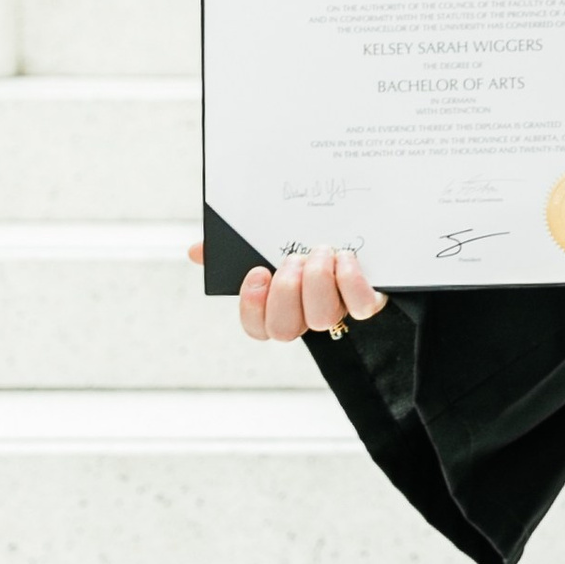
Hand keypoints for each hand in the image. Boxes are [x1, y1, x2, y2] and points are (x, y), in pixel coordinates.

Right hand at [185, 241, 386, 341]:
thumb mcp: (267, 242)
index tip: (258, 273)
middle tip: (293, 258)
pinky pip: (359, 305)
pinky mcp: (366, 301)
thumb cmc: (305, 242)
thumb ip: (235, 248)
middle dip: (286, 291)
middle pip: (284, 327)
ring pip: (320, 317)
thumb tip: (198, 251)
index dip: (253, 306)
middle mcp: (305, 314)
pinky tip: (346, 257)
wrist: (363, 235)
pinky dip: (351, 280)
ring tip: (321, 251)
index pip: (256, 327)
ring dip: (318, 280)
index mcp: (277, 303)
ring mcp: (336, 311)